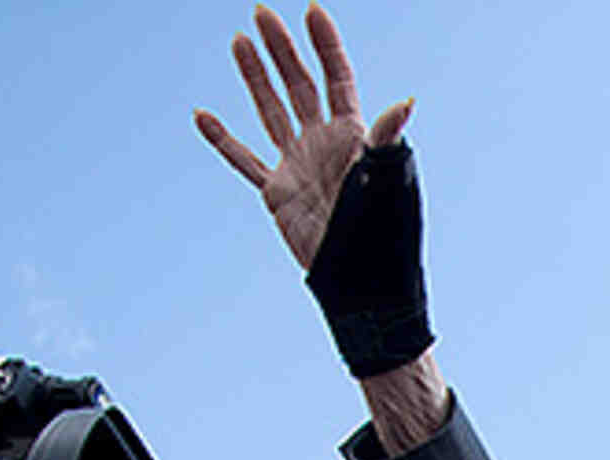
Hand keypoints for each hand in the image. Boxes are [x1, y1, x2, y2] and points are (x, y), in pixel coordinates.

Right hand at [196, 4, 410, 271]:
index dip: (326, 44)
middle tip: (261, 13)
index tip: (311, 10)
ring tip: (239, 40)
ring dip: (255, 76)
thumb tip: (406, 100)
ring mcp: (298, 165)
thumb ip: (387, 141)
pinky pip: (244, 160)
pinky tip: (202, 115)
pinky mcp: (277, 192)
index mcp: (354, 136)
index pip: (337, 78)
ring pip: (271, 110)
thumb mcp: (389, 182)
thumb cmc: (384, 234)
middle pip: (300, 85)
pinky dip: (223, 140)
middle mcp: (325, 144)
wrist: (361, 282)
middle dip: (282, 48)